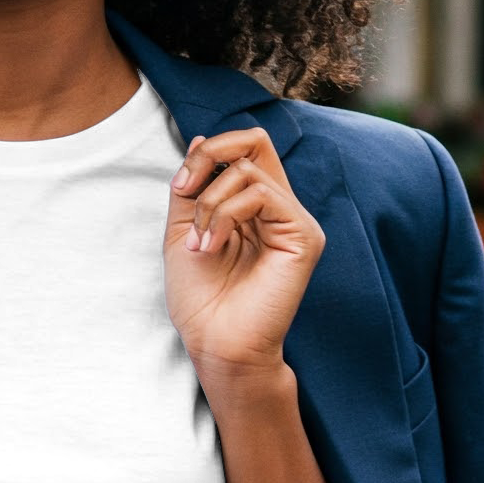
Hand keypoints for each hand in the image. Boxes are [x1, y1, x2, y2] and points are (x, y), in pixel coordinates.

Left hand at [163, 128, 324, 387]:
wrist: (216, 344)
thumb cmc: (200, 299)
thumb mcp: (183, 230)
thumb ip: (192, 186)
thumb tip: (201, 138)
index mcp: (253, 206)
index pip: (244, 148)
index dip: (207, 152)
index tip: (179, 188)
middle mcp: (278, 208)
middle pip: (255, 141)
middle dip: (209, 157)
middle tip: (184, 191)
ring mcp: (294, 220)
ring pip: (249, 170)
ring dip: (210, 204)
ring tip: (200, 244)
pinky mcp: (304, 236)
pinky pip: (263, 195)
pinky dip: (226, 214)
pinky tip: (213, 246)